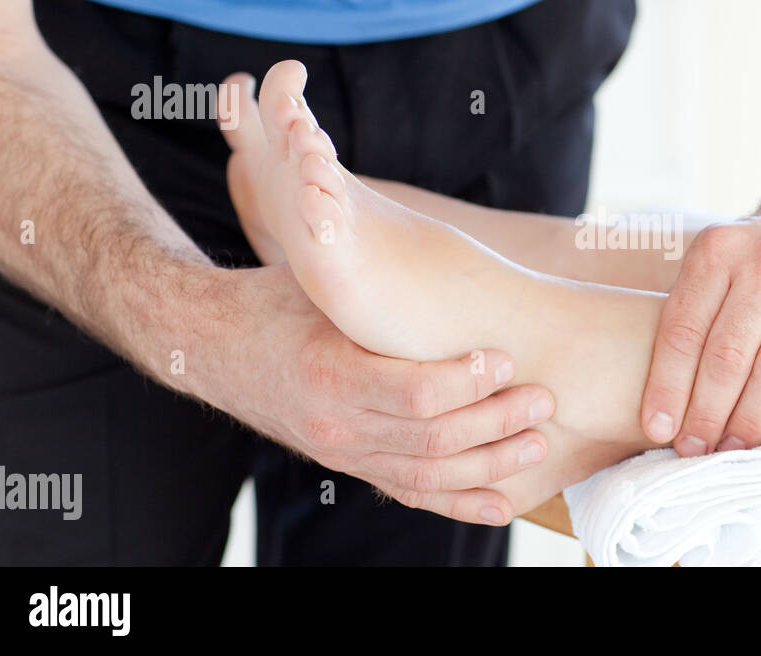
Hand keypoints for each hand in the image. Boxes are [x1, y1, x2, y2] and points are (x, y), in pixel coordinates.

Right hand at [190, 264, 553, 525]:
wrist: (217, 348)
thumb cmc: (280, 302)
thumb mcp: (322, 283)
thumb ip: (371, 282)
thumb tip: (433, 254)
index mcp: (331, 373)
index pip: (416, 392)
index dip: (470, 380)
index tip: (506, 358)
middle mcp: (336, 424)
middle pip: (433, 440)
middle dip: (497, 422)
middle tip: (543, 399)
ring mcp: (343, 453)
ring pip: (428, 476)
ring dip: (490, 464)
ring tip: (537, 442)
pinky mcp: (351, 467)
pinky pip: (410, 493)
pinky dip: (459, 503)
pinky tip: (502, 505)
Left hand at [640, 213, 760, 454]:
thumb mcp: (718, 264)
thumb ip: (694, 315)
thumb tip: (666, 408)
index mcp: (717, 250)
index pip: (684, 331)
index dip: (668, 387)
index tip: (660, 431)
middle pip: (727, 355)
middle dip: (707, 414)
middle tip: (697, 452)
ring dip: (751, 421)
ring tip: (735, 450)